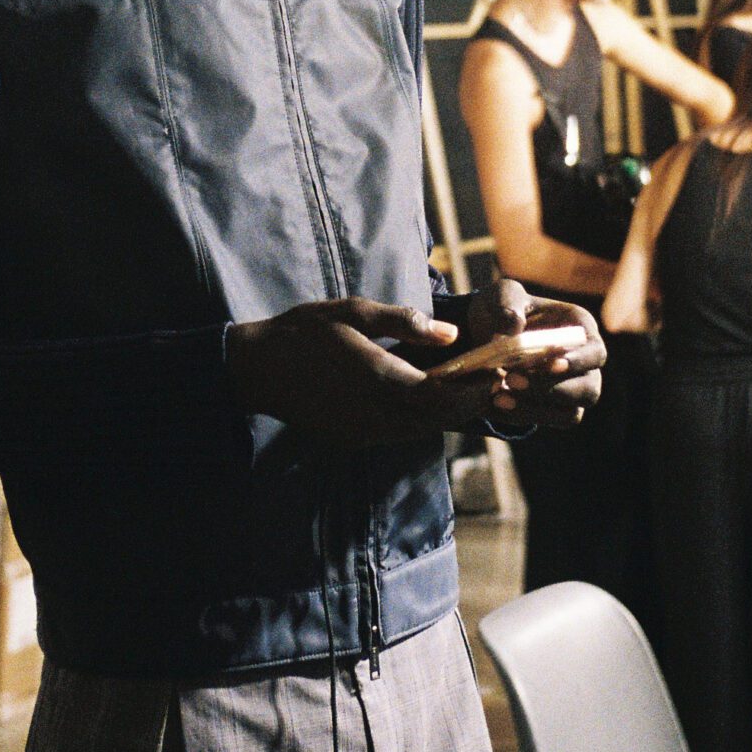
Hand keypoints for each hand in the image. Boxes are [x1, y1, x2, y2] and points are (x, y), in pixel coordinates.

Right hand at [228, 298, 495, 445]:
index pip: (441, 395)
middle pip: (437, 419)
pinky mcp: (352, 439)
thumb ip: (403, 322)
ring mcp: (362, 432)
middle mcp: (374, 414)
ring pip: (420, 431)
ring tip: (465, 388)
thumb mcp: (353, 312)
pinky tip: (425, 397)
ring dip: (446, 414)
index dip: (472, 388)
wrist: (258, 369)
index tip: (494, 373)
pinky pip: (399, 433)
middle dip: (467, 403)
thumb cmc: (304, 332)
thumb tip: (449, 334)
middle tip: (490, 382)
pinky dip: (420, 419)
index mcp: (377, 379)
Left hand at [464, 278, 605, 427]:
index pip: (595, 351)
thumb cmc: (502, 311)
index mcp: (579, 329)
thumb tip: (514, 326)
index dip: (579, 360)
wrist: (482, 336)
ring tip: (498, 394)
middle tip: (512, 379)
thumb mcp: (500, 296)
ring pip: (570, 413)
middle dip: (553, 388)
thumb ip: (507, 303)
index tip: (553, 362)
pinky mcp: (552, 409)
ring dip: (536, 407)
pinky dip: (522, 414)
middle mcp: (583, 364)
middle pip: (588, 388)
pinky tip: (495, 402)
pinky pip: (548, 421)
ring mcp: (571, 390)